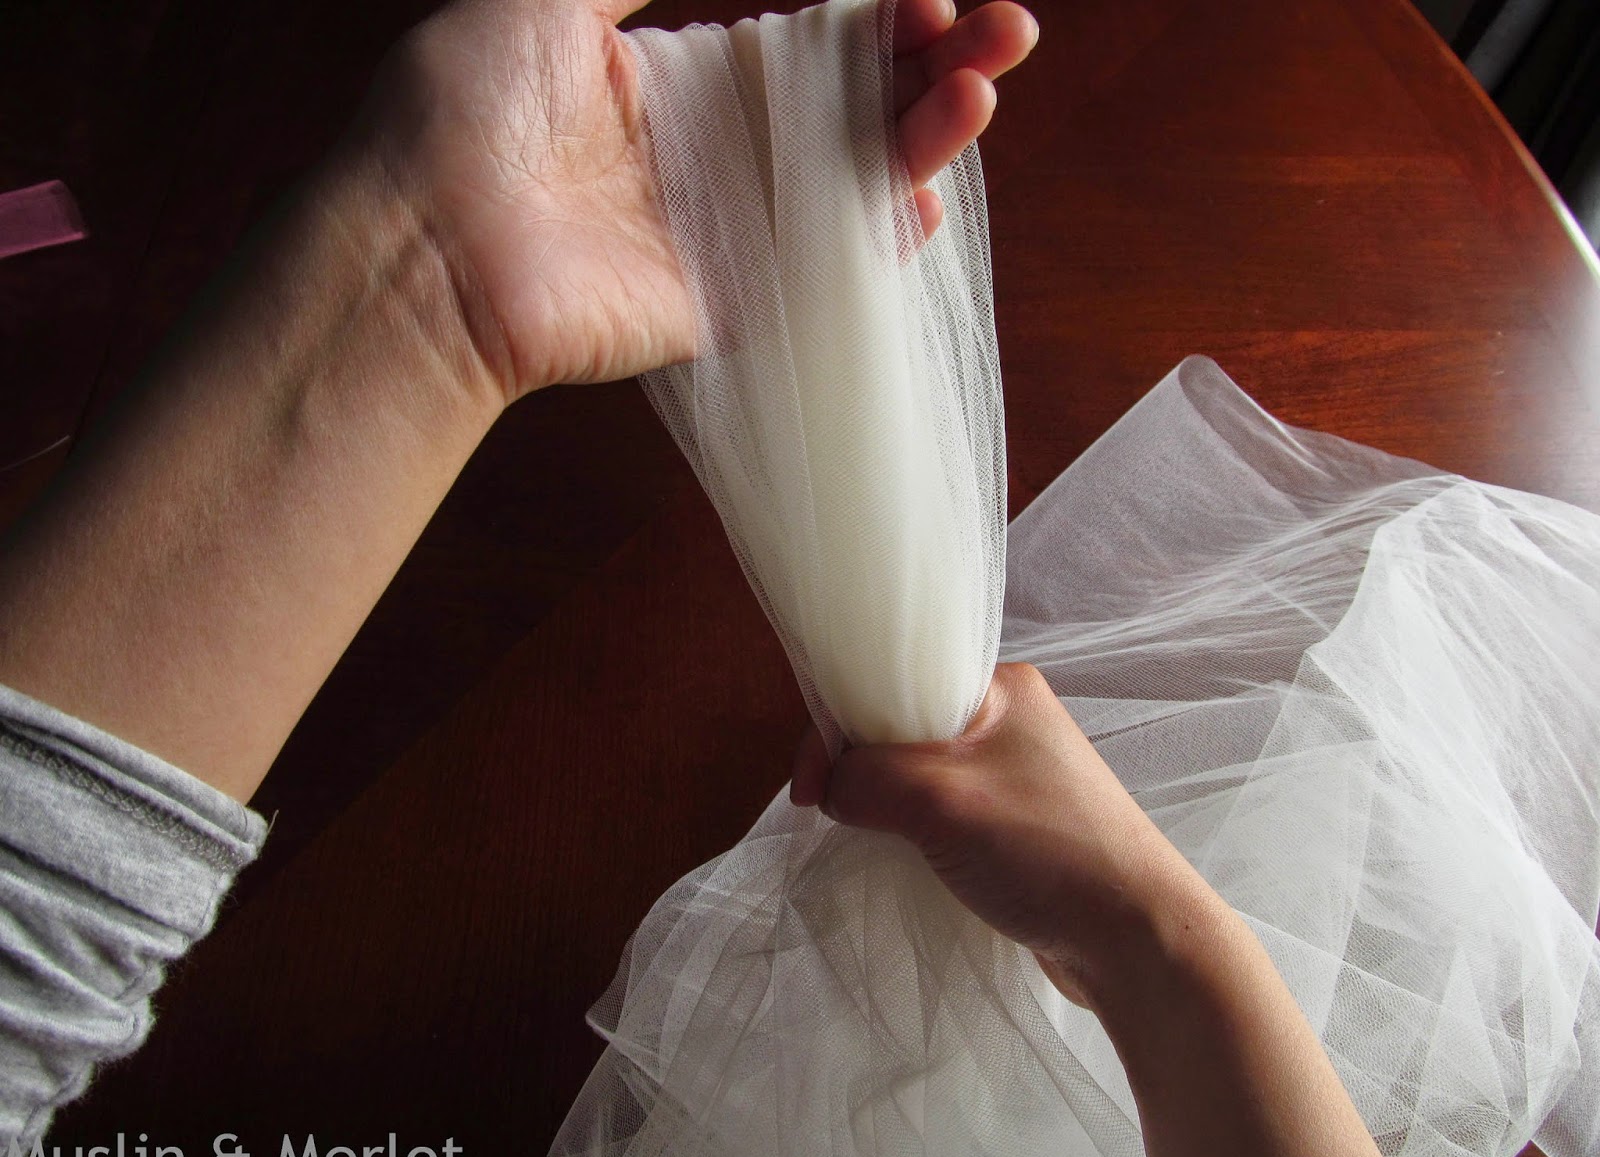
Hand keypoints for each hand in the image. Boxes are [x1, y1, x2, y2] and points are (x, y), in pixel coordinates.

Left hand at [356, 0, 1038, 400]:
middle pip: (853, 102)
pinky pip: (830, 271)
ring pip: (856, 178)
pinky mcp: (735, 302)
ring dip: (927, 134)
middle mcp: (715, 149)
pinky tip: (932, 198)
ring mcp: (731, 228)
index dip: (878, 13)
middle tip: (1007, 30)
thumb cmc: (466, 110)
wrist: (426, 248)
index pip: (811, 39)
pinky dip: (885, 239)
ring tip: (982, 91)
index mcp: (678, 76)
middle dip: (933, 62)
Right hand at [791, 662, 1213, 1008]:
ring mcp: (1017, 774)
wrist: (1137, 938)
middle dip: (857, 767)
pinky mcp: (1019, 826)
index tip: (808, 786)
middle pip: (901, 726)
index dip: (837, 725)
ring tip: (864, 837)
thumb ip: (866, 776)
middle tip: (826, 813)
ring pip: (920, 774)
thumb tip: (831, 787)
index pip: (891, 680)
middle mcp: (1010, 720)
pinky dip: (914, 831)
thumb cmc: (1046, 850)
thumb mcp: (939, 797)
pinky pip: (944, 812)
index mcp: (1000, 686)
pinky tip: (903, 857)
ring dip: (885, 803)